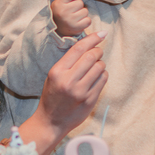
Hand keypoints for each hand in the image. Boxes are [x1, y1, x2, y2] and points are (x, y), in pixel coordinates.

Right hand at [17, 32, 107, 154]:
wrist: (51, 121)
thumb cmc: (52, 96)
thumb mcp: (53, 75)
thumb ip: (68, 62)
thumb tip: (89, 45)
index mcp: (57, 71)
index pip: (78, 49)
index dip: (92, 38)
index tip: (102, 34)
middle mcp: (69, 81)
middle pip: (92, 56)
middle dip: (98, 51)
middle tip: (97, 52)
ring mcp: (80, 92)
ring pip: (100, 68)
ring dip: (101, 64)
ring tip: (95, 67)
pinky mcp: (90, 100)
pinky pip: (103, 80)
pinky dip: (103, 75)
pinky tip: (97, 77)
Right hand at [51, 0, 91, 36]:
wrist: (56, 29)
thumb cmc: (60, 13)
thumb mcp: (61, 2)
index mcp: (59, 3)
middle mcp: (63, 12)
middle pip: (80, 3)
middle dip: (79, 5)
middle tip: (73, 10)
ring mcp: (70, 20)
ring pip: (85, 11)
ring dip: (82, 13)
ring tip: (75, 16)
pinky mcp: (76, 28)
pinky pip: (88, 20)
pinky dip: (86, 20)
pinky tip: (79, 21)